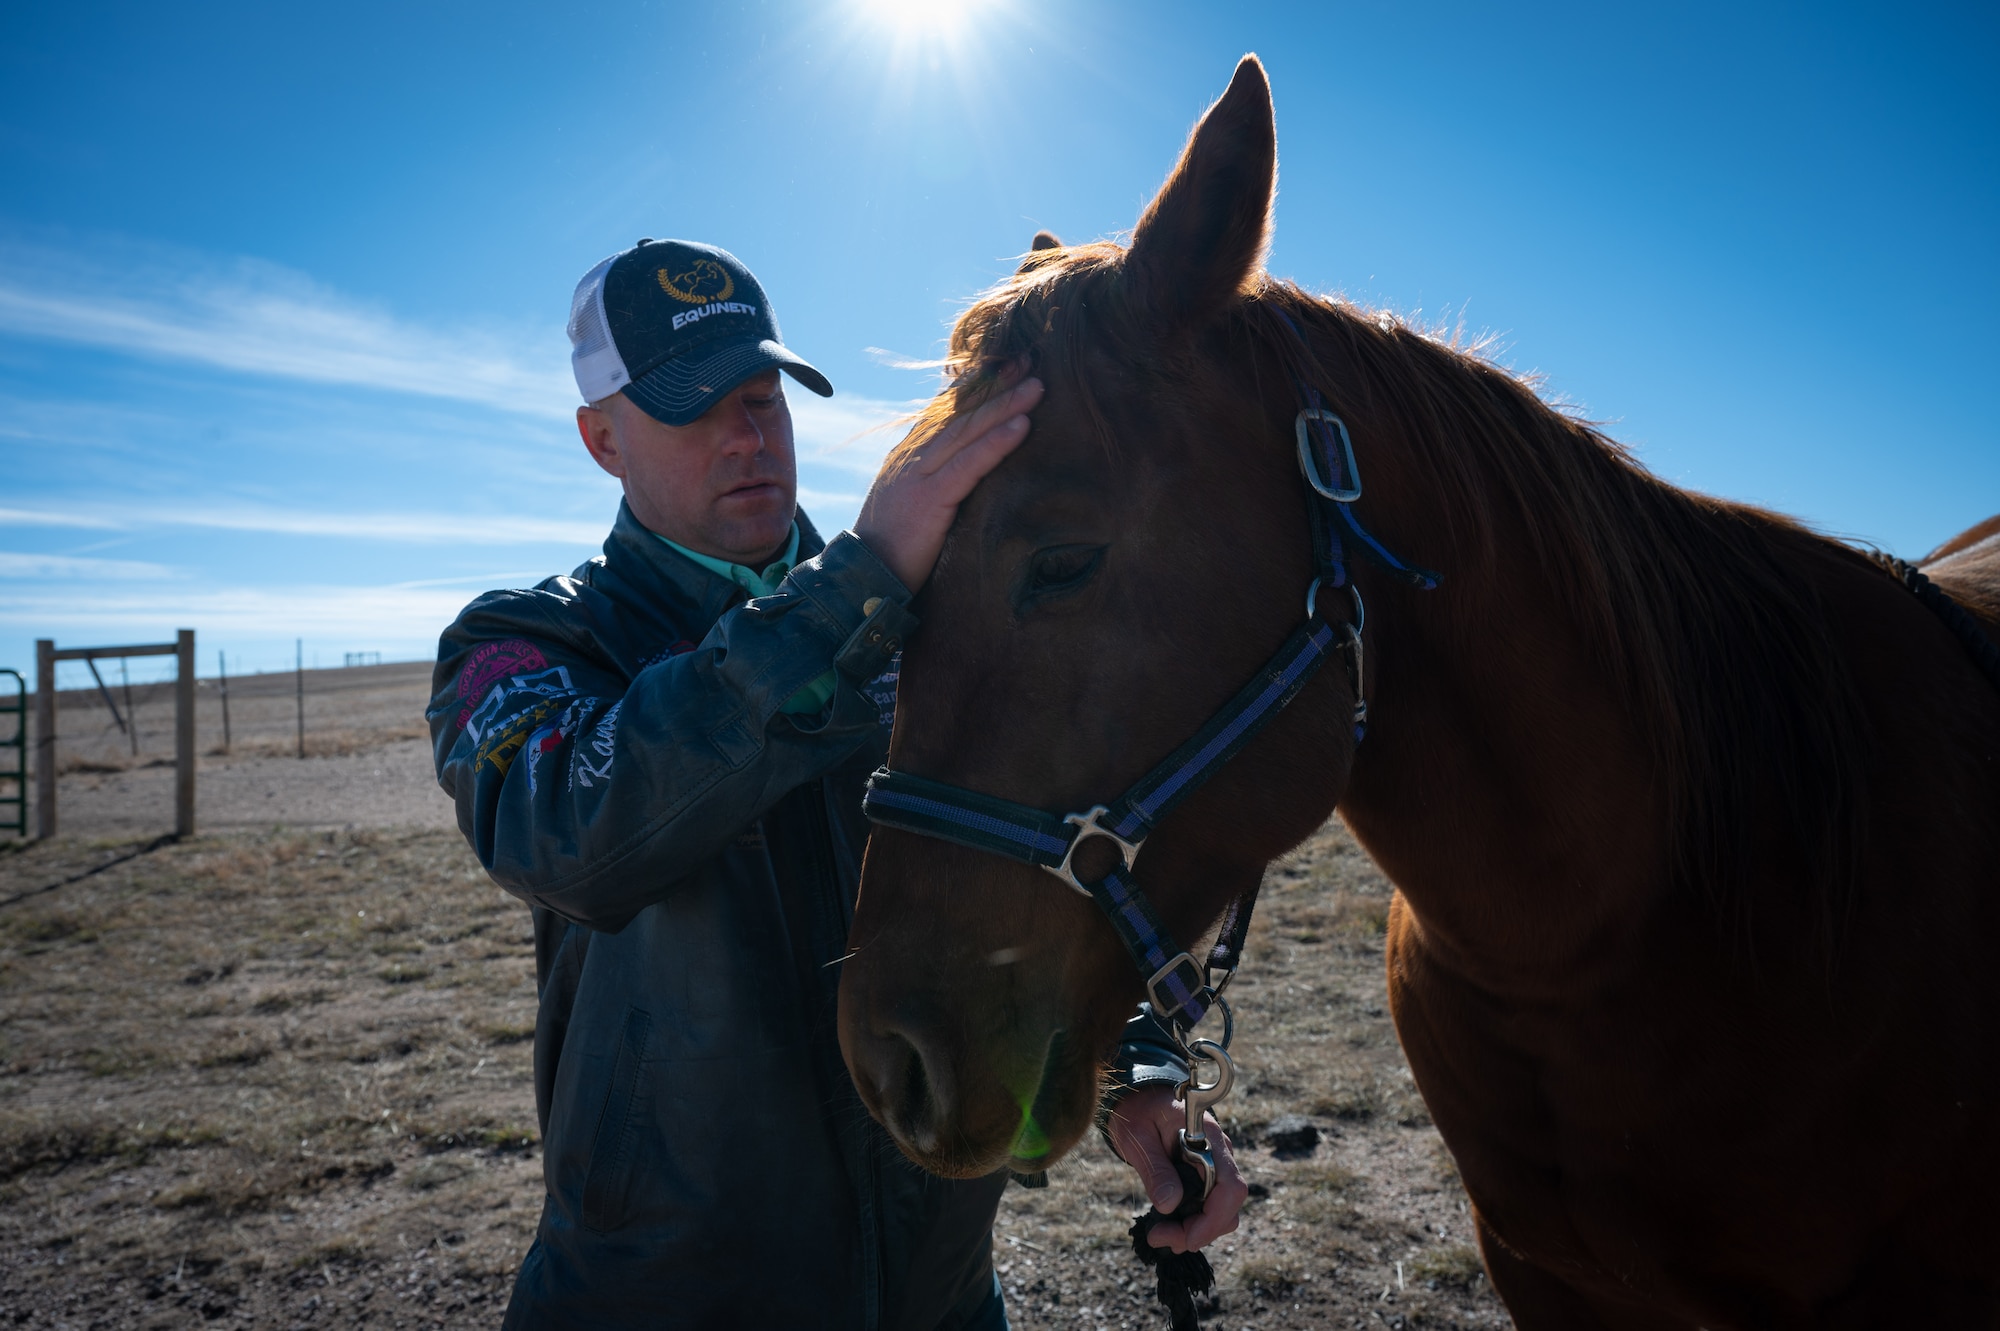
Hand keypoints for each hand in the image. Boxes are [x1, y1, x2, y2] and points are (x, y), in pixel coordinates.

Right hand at [853, 369, 1043, 591]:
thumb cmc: (894, 545)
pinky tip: (1022, 426)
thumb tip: (967, 468)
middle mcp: (914, 456)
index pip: (947, 411)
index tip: (1008, 366)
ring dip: (1005, 405)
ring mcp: (920, 474)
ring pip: (968, 430)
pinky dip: (996, 443)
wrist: (862, 575)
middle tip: (1028, 361)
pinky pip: (968, 465)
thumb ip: (935, 479)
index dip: (978, 386)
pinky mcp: (929, 499)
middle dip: (996, 385)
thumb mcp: (914, 502)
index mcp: (910, 455)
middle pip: (961, 412)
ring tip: (1036, 386)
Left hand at [1106, 1084, 1249, 1252]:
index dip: (1214, 1218)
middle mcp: (1220, 1153)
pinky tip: (1167, 1226)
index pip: (1231, 1186)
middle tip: (1159, 1238)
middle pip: (1229, 1206)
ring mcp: (1216, 1165)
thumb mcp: (1137, 1137)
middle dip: (1199, 1231)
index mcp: (1207, 1137)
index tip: (1188, 1239)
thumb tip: (1170, 1206)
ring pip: (1221, 1211)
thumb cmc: (1138, 1111)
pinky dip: (1192, 1222)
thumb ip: (1155, 1168)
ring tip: (1159, 1235)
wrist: (1141, 1098)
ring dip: (1195, 1230)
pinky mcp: (1207, 1176)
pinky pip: (1210, 1206)